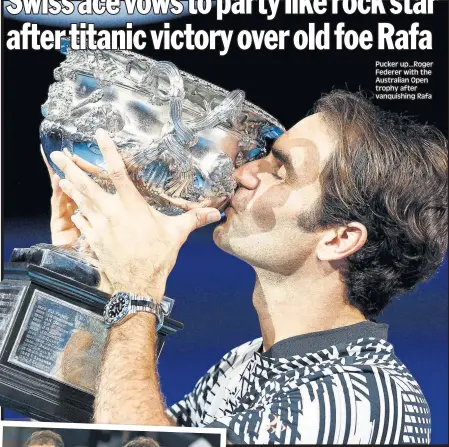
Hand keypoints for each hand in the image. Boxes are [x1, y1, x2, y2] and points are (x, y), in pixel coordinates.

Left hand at [50, 129, 221, 300]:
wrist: (138, 283)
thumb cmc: (158, 257)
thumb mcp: (176, 234)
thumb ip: (193, 219)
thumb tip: (215, 212)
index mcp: (132, 207)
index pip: (118, 173)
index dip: (108, 152)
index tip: (99, 135)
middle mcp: (112, 213)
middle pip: (87, 185)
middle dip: (70, 169)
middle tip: (56, 155)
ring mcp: (100, 227)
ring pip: (81, 202)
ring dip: (69, 187)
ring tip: (59, 176)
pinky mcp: (95, 240)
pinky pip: (82, 223)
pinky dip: (77, 213)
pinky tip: (73, 209)